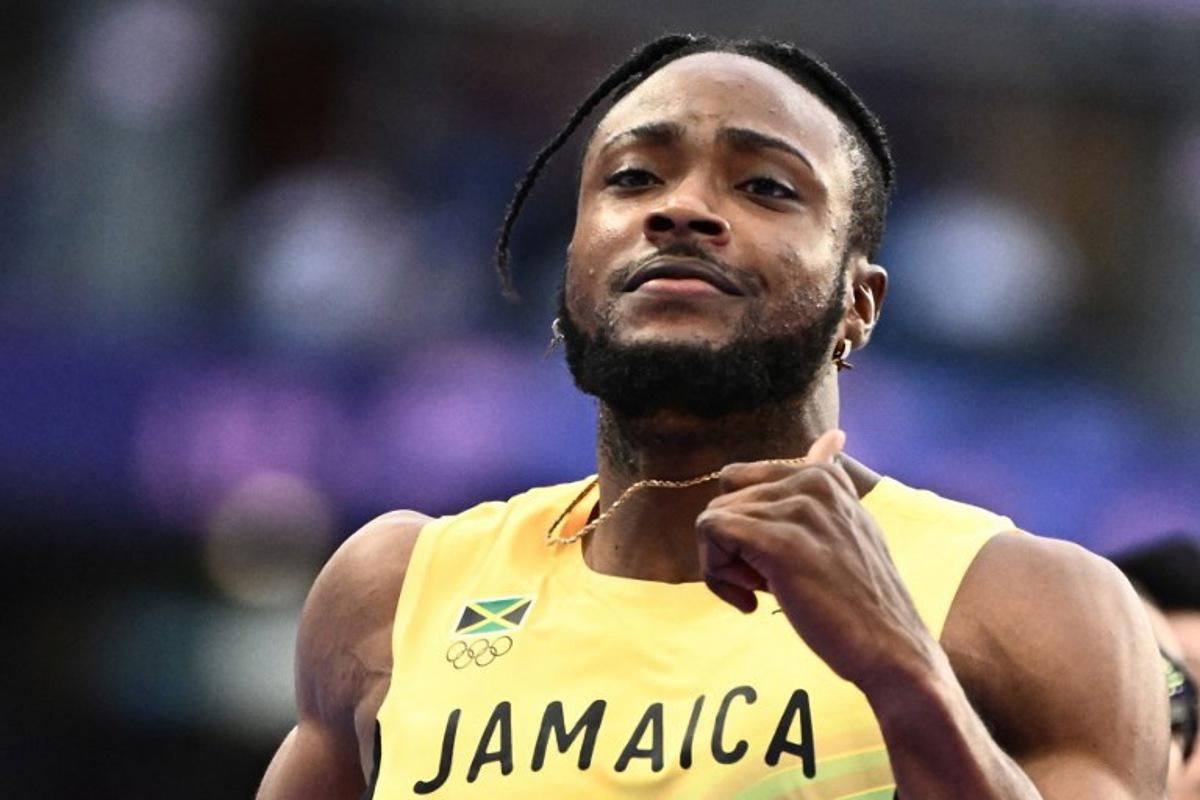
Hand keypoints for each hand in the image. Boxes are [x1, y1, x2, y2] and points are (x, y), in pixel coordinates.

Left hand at [696, 430, 933, 685]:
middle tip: (762, 584)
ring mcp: (798, 508)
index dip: (743, 525)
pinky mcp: (780, 541)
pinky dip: (716, 574)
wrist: (891, 650)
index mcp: (824, 476)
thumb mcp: (851, 526)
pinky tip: (751, 601)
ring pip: (712, 520)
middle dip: (730, 546)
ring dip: (723, 565)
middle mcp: (812, 481)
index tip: (769, 561)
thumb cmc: (861, 599)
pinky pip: (710, 532)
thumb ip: (830, 483)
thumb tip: (833, 437)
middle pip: (723, 501)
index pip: (740, 480)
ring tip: (762, 593)